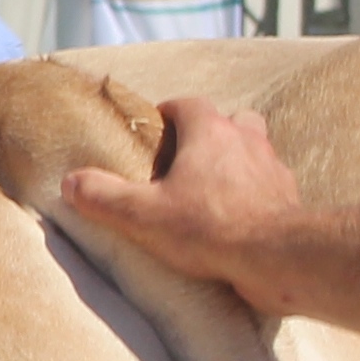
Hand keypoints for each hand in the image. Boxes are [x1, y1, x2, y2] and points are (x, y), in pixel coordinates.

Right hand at [56, 99, 314, 316]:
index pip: (187, 104)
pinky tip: (237, 217)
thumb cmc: (209, 228)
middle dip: (210, 133)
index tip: (153, 132)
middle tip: (186, 161)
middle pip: (230, 120)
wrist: (277, 256)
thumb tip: (71, 183)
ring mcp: (272, 167)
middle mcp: (246, 140)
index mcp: (210, 132)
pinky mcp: (288, 197)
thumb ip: (103, 196)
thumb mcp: (142, 215)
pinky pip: (268, 185)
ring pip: (254, 149)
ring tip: (211, 189)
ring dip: (235, 161)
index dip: (168, 114)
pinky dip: (254, 193)